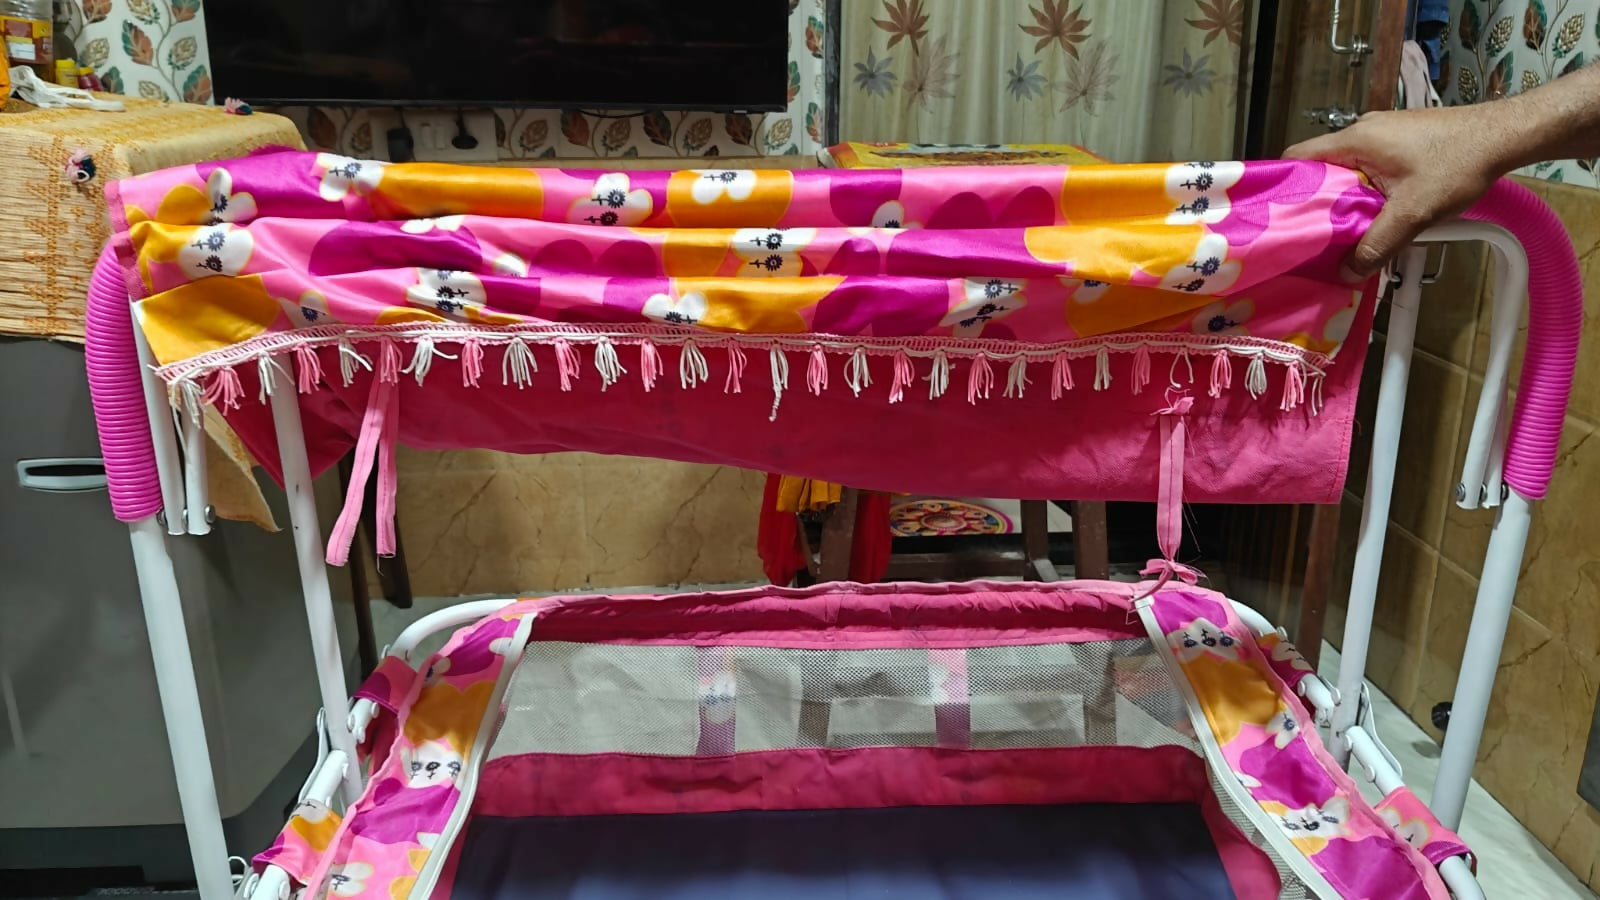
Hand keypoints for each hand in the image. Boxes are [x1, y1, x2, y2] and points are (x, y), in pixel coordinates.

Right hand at [1284, 106, 1507, 278]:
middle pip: (1321, 167)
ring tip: (1350, 230)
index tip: (1281, 219)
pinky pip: (1369, 166)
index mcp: (1355, 139)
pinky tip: (1380, 212)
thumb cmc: (1458, 164)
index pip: (1298, 158)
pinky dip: (1367, 190)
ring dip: (1346, 199)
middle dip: (1318, 202)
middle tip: (1317, 235)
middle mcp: (1364, 130)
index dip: (1285, 187)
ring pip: (1347, 169)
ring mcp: (1384, 133)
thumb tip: (1347, 272)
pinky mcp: (1401, 140)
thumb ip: (1377, 244)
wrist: (1506, 135)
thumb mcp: (1414, 212)